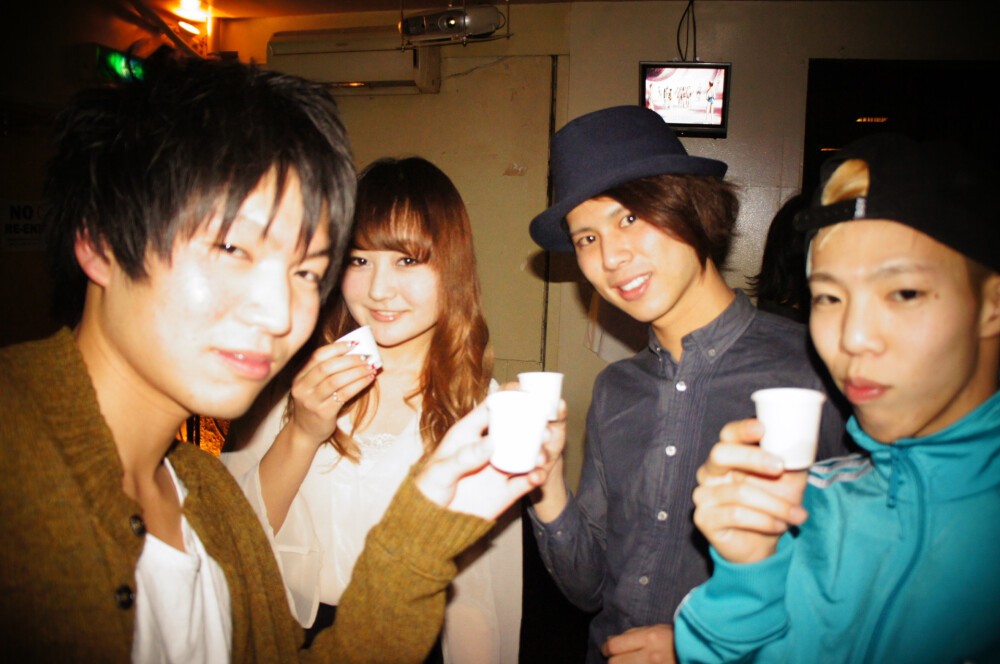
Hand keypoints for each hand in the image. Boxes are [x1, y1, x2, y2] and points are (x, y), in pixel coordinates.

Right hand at [287, 341, 376, 444]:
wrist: (305, 432)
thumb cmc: (315, 404)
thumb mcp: (313, 386)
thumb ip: (325, 370)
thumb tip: (353, 351)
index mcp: (299, 377)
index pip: (317, 356)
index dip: (337, 348)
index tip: (354, 344)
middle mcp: (302, 388)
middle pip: (327, 367)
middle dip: (350, 360)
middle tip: (366, 357)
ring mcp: (311, 401)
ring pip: (336, 381)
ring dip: (357, 372)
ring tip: (371, 367)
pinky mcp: (323, 413)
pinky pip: (343, 395)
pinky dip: (358, 385)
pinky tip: (369, 380)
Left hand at [416, 398, 566, 520]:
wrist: (432, 525)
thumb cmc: (428, 490)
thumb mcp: (440, 472)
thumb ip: (464, 457)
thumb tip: (491, 442)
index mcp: (468, 434)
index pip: (490, 408)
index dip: (507, 396)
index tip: (525, 391)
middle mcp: (488, 447)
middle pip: (515, 428)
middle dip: (533, 425)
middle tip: (545, 426)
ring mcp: (498, 468)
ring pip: (526, 453)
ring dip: (539, 450)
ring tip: (543, 455)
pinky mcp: (506, 490)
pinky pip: (526, 480)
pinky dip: (535, 476)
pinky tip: (537, 476)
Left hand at [602, 624, 675, 662]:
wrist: (698, 650)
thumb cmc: (675, 638)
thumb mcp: (655, 629)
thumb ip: (633, 634)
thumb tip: (610, 642)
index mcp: (650, 638)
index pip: (614, 646)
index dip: (606, 648)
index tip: (607, 649)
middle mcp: (650, 656)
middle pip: (615, 663)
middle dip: (613, 661)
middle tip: (616, 659)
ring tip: (627, 662)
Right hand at [692, 419, 808, 563]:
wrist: (760, 544)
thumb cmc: (772, 505)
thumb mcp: (789, 481)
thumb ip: (792, 462)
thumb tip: (801, 447)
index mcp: (728, 455)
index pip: (728, 435)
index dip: (742, 429)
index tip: (762, 428)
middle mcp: (710, 472)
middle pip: (721, 454)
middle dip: (753, 459)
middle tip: (780, 467)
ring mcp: (703, 495)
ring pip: (739, 492)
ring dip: (775, 504)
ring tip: (796, 515)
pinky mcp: (704, 518)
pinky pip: (736, 515)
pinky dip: (764, 521)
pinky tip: (780, 525)